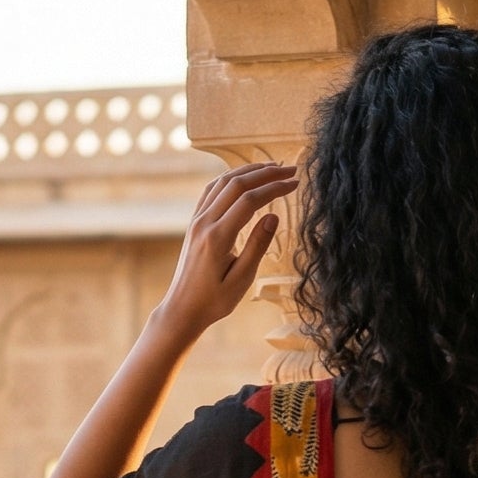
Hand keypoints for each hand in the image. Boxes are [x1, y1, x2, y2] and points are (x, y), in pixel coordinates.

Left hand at [154, 160, 297, 345]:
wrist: (182, 309)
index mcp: (217, 238)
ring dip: (249, 171)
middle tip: (290, 169)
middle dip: (266, 173)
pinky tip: (245, 176)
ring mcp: (197, 220)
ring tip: (273, 168)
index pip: (249, 201)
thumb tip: (274, 215)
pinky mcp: (195, 222)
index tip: (295, 183)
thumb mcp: (241, 279)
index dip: (274, 188)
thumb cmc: (214, 301)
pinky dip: (231, 178)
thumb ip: (257, 246)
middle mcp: (204, 223)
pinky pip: (212, 190)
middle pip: (236, 184)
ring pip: (223, 182)